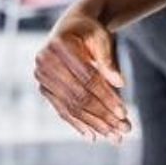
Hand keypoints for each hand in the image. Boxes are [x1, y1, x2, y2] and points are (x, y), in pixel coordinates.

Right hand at [34, 9, 128, 142]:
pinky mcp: (44, 88)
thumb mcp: (102, 38)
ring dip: (93, 124)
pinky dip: (78, 124)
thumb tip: (120, 83)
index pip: (87, 77)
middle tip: (123, 130)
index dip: (106, 96)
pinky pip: (62, 109)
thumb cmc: (90, 32)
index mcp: (59, 44)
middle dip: (102, 115)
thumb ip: (108, 59)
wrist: (71, 28)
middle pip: (78, 95)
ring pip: (70, 106)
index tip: (124, 112)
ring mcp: (41, 76)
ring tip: (114, 136)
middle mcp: (44, 61)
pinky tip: (93, 136)